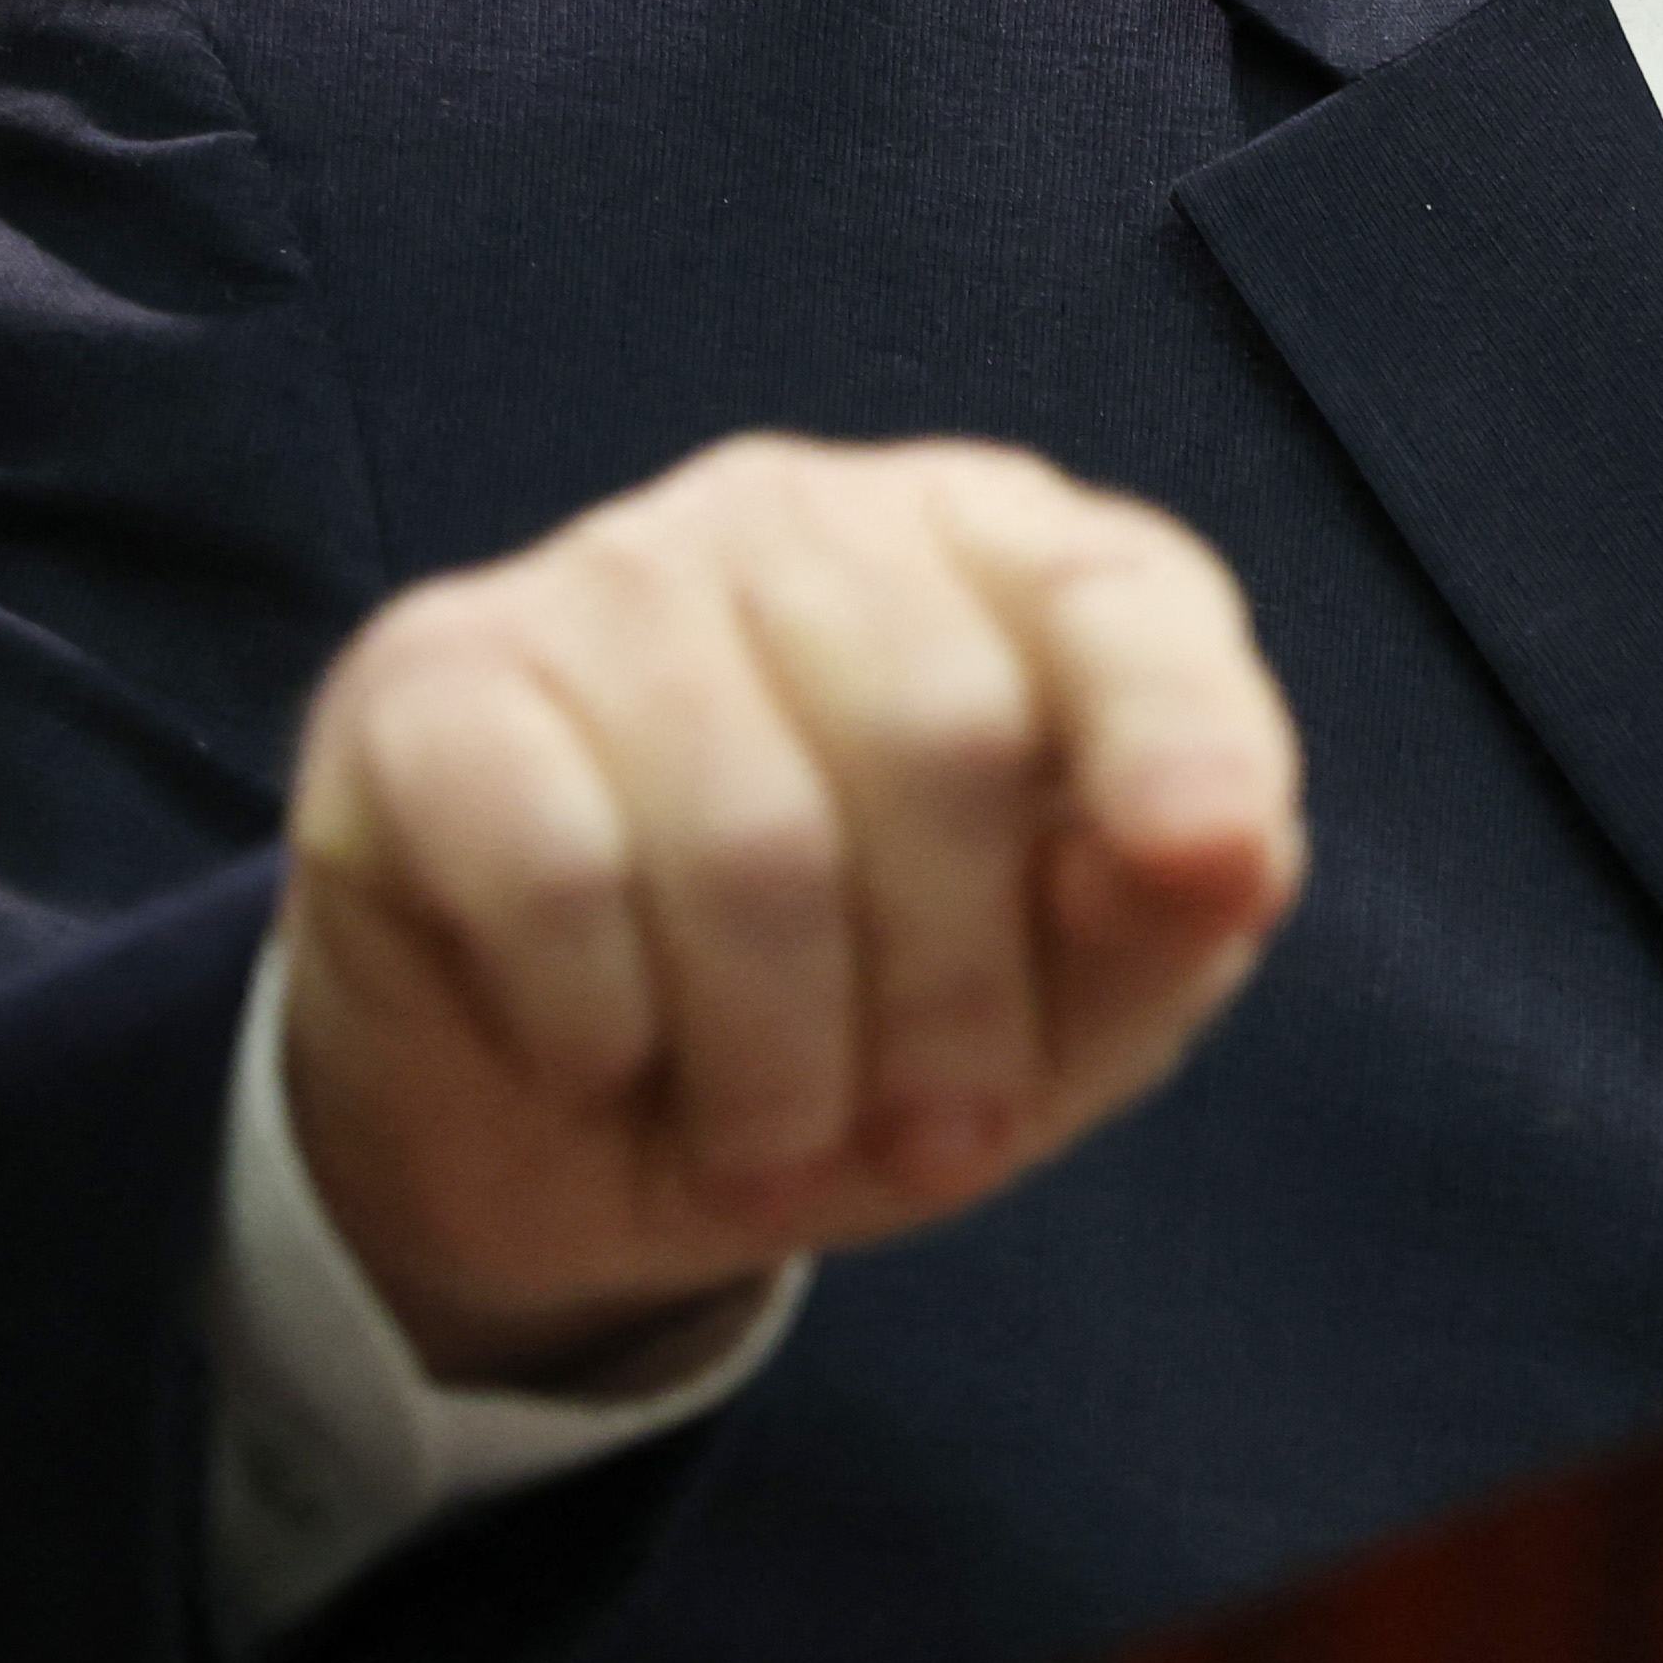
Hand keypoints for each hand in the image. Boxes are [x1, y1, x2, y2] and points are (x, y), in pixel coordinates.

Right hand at [275, 433, 1305, 1386]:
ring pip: (745, 830)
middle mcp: (809, 518)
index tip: (1205, 874)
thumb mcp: (1055, 1011)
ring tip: (769, 1144)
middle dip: (951, 1003)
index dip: (1179, 736)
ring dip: (774, 1063)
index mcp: (1002, 557)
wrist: (552, 1122)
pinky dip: (602, 1024)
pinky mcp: (433, 677)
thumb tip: (1229, 857)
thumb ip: (1164, 920)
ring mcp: (610, 572)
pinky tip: (604, 1061)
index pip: (1120, 598)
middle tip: (928, 1145)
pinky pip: (556, 867)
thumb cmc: (860, 1024)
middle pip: (939, 738)